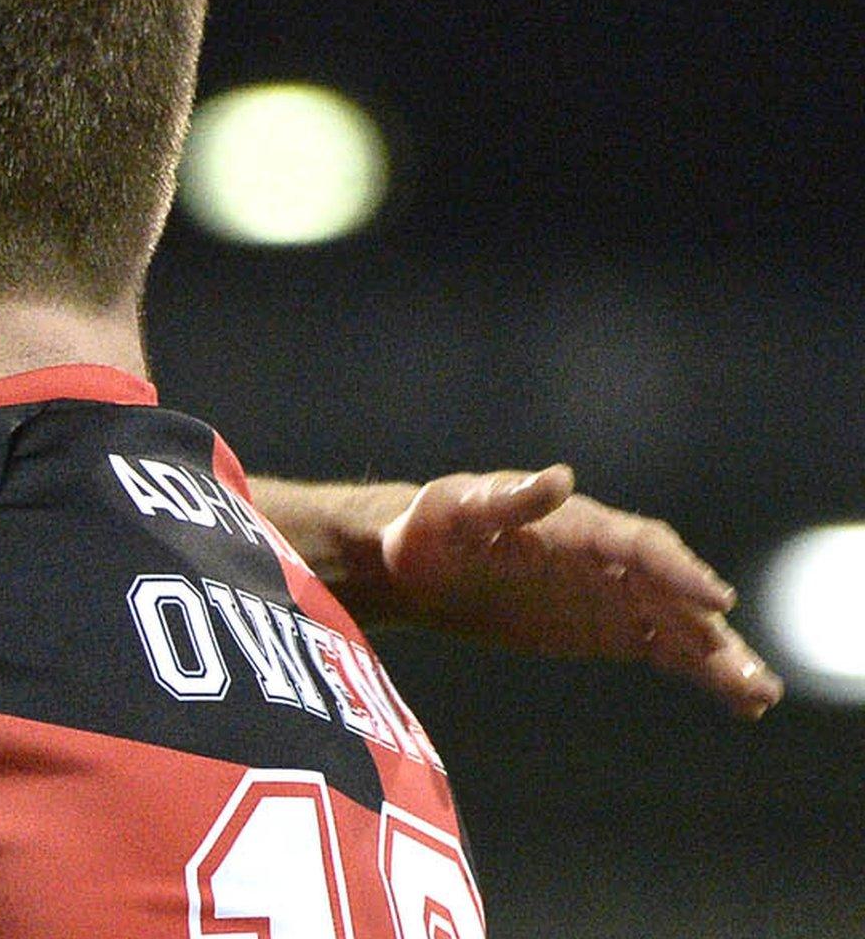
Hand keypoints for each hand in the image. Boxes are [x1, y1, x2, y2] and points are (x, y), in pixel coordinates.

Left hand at [380, 465, 783, 718]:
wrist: (418, 566)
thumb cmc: (429, 532)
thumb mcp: (453, 511)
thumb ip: (507, 500)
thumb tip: (560, 478)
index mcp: (577, 525)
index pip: (639, 545)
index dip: (678, 571)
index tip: (716, 600)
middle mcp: (607, 557)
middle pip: (672, 591)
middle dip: (711, 629)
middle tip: (751, 672)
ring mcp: (612, 593)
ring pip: (678, 624)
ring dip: (720, 656)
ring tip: (760, 694)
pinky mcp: (607, 626)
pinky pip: (664, 648)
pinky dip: (700, 670)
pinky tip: (740, 699)